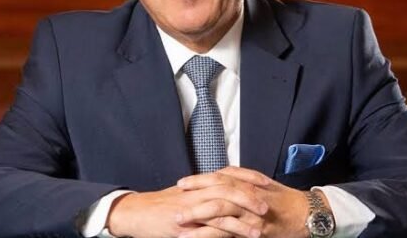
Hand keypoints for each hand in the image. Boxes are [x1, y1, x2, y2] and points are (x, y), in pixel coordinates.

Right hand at [106, 180, 267, 237]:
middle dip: (251, 196)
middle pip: (230, 188)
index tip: (266, 183)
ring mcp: (192, 208)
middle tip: (268, 205)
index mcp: (201, 184)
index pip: (230, 175)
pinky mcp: (186, 225)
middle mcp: (198, 192)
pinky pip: (210, 227)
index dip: (249, 178)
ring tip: (261, 226)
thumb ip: (206, 193)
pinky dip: (226, 232)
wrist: (138, 213)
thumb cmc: (163, 206)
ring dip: (244, 218)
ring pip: (223, 207)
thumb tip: (226, 193)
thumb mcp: (187, 195)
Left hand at [178, 166, 315, 237]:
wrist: (307, 214)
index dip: (199, 180)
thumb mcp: (263, 182)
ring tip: (181, 227)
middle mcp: (248, 197)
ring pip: (222, 215)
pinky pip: (232, 233)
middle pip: (217, 195)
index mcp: (248, 183)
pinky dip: (215, 236)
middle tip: (175, 206)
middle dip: (194, 200)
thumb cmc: (284, 198)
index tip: (182, 183)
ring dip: (200, 221)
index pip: (218, 179)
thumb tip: (222, 171)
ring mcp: (251, 216)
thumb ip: (242, 176)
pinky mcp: (255, 232)